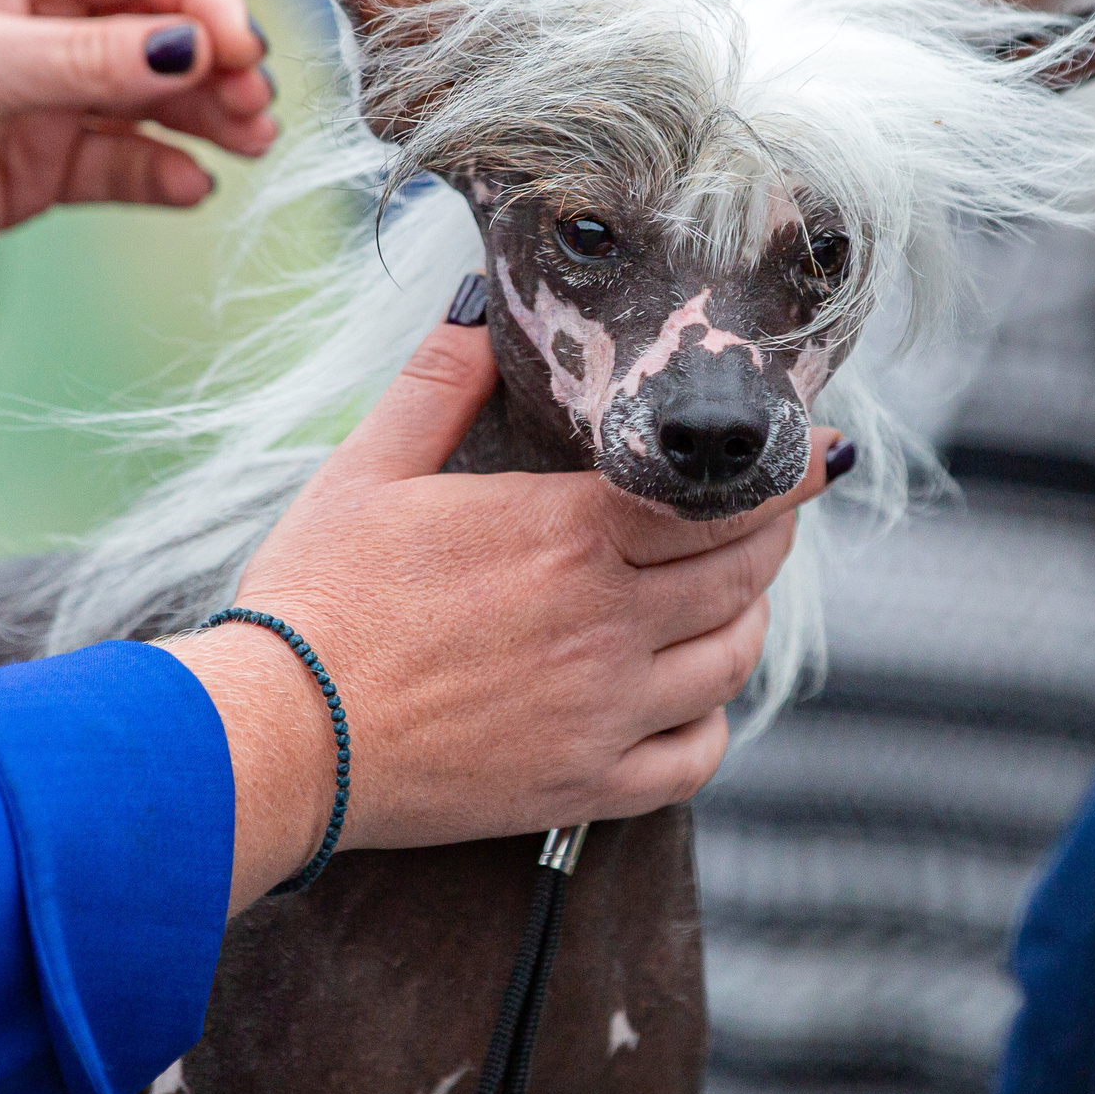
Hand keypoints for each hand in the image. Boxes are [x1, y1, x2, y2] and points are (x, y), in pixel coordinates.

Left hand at [0, 0, 275, 322]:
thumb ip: (91, 59)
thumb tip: (196, 47)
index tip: (237, 43)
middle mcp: (42, 15)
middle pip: (163, 27)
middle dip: (218, 62)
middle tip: (257, 105)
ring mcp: (49, 92)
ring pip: (158, 96)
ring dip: (208, 118)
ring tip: (249, 144)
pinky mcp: (44, 164)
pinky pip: (127, 162)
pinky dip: (165, 172)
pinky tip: (190, 186)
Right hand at [172, 304, 839, 907]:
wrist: (275, 734)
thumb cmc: (315, 594)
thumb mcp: (367, 468)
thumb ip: (438, 385)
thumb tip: (477, 308)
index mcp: (564, 532)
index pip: (714, 496)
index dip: (781, 474)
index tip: (819, 453)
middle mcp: (605, 621)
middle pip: (740, 571)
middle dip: (771, 533)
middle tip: (775, 511)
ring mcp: (602, 711)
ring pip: (729, 660)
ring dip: (747, 618)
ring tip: (735, 592)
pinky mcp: (583, 785)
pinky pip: (693, 758)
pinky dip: (712, 725)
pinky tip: (693, 700)